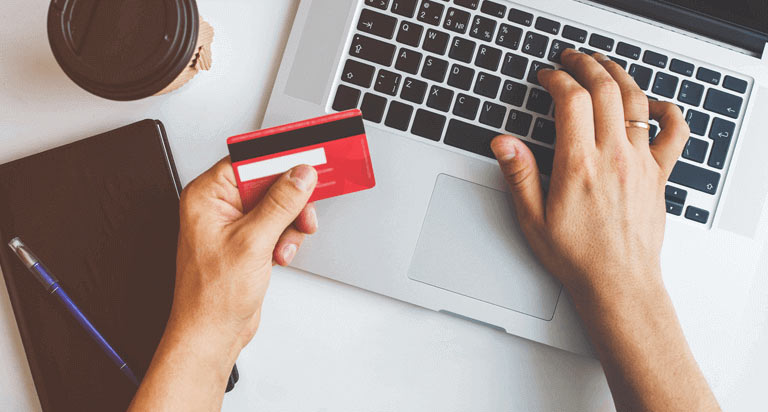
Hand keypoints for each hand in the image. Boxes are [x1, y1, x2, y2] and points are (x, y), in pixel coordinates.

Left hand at [171, 158, 317, 360]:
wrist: (212, 333)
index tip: (306, 158)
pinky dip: (284, 239)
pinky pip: (275, 226)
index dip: (279, 160)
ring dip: (289, 225)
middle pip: (267, 183)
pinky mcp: (247, 241)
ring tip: (283, 245)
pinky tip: (279, 255)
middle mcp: (218, 207)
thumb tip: (300, 175)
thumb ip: (280, 203)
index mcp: (206, 196)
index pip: (248, 161)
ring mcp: (233, 225)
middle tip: (303, 212)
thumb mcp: (253, 241)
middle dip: (289, 202)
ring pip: (277, 206)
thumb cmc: (211, 295)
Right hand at [491, 50, 719, 410]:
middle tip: (572, 59)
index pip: (571, 100)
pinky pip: (674, 134)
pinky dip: (668, 111)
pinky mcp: (658, 175)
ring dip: (619, 76)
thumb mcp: (532, 219)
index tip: (546, 76)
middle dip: (586, 65)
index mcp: (579, 165)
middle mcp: (613, 158)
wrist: (618, 284)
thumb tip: (503, 143)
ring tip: (604, 66)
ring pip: (636, 102)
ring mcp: (640, 164)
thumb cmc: (577, 256)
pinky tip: (656, 104)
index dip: (557, 79)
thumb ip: (519, 175)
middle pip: (605, 90)